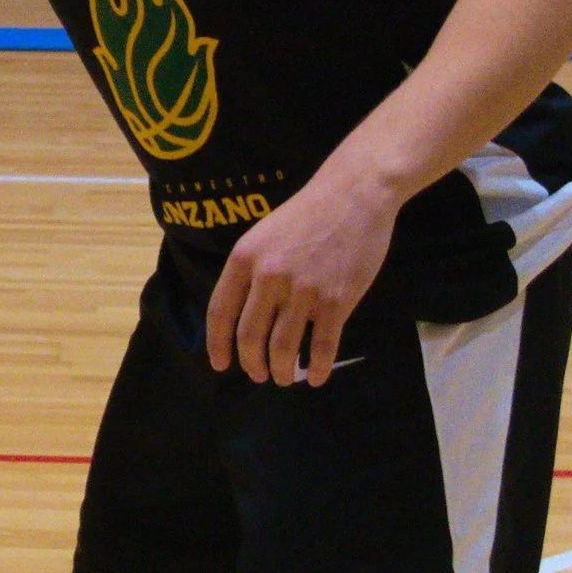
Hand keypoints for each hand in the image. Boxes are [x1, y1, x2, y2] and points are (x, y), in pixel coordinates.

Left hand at [204, 158, 398, 387]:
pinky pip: (321, 346)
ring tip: (283, 378)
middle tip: (258, 375)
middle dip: (251, 364)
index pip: (220, 313)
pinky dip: (316, 368)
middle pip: (249, 337)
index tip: (220, 364)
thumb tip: (240, 314)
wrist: (355, 194)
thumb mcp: (263, 235)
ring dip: (280, 371)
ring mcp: (303, 291)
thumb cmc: (307, 214)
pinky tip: (315, 377)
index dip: (217, 345)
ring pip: (282, 348)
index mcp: (244, 259)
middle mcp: (268, 277)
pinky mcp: (336, 300)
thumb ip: (249, 271)